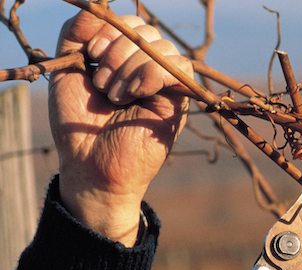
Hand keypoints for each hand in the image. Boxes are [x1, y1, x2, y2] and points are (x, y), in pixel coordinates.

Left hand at [48, 8, 192, 245]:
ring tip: (115, 96)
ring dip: (132, 66)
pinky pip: (177, 69)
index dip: (110, 30)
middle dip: (118, 51)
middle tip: (102, 84)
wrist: (91, 165)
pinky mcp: (177, 104)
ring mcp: (164, 87)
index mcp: (123, 61)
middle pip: (147, 32)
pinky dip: (151, 73)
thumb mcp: (67, 70)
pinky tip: (134, 94)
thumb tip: (96, 5)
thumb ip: (76, 33)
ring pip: (162, 48)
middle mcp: (146, 71)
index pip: (130, 24)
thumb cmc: (77, 124)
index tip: (91, 56)